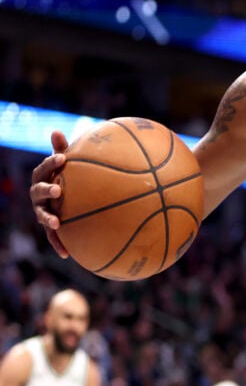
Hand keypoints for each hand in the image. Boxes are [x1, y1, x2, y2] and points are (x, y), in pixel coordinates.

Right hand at [29, 131, 69, 257]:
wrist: (64, 197)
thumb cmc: (66, 175)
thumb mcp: (65, 164)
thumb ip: (62, 150)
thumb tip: (55, 131)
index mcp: (42, 177)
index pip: (44, 168)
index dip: (52, 163)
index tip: (63, 157)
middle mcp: (38, 195)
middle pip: (39, 192)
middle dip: (47, 190)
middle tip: (59, 190)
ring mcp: (42, 211)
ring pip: (42, 215)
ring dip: (49, 218)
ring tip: (57, 222)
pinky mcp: (50, 226)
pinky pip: (53, 236)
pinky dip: (59, 244)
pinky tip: (67, 254)